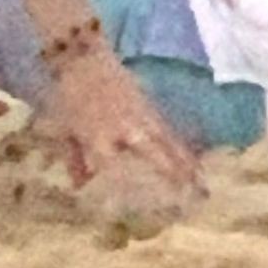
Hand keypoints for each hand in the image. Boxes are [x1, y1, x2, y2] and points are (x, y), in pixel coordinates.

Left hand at [47, 45, 204, 200]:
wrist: (81, 58)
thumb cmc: (68, 96)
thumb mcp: (65, 129)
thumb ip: (74, 159)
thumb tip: (80, 186)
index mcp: (98, 137)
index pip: (114, 169)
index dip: (126, 190)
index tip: (138, 209)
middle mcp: (124, 129)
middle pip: (155, 155)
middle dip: (174, 176)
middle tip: (192, 197)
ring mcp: (140, 116)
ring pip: (168, 142)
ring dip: (186, 163)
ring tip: (203, 183)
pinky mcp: (149, 106)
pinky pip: (169, 130)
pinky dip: (181, 146)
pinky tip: (193, 159)